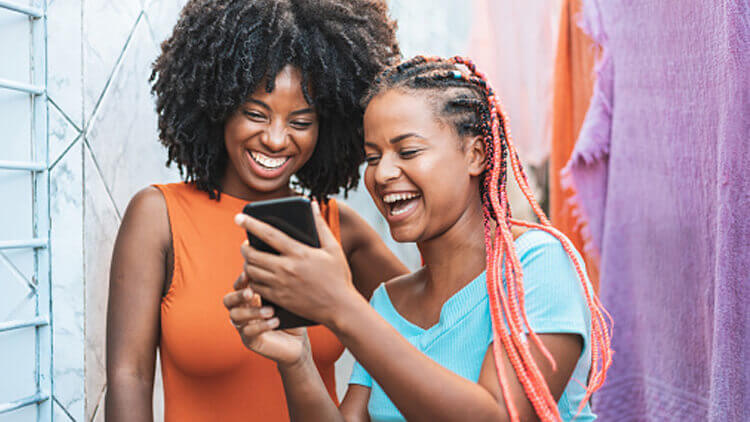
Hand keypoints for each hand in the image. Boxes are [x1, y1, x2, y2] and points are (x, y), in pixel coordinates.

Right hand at [223, 272, 308, 367]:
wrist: (298, 342)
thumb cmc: (291, 317)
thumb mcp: (284, 300)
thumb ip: (275, 288)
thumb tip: (274, 272)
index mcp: (249, 299)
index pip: (238, 286)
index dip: (241, 280)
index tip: (248, 274)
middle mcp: (243, 311)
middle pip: (228, 300)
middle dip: (238, 295)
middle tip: (251, 293)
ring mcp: (244, 326)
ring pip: (235, 316)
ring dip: (252, 311)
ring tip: (270, 311)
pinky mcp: (250, 341)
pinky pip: (247, 332)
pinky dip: (261, 326)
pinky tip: (275, 322)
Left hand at [234, 200, 362, 327]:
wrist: (340, 307)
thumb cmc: (338, 276)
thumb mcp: (333, 248)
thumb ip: (321, 225)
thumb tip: (313, 204)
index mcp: (299, 253)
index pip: (269, 234)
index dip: (251, 224)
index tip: (239, 217)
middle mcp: (287, 268)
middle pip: (253, 254)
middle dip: (245, 247)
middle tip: (245, 244)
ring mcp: (281, 285)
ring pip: (251, 271)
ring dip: (247, 263)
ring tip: (251, 259)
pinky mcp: (279, 299)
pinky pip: (256, 288)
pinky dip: (252, 280)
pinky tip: (256, 276)